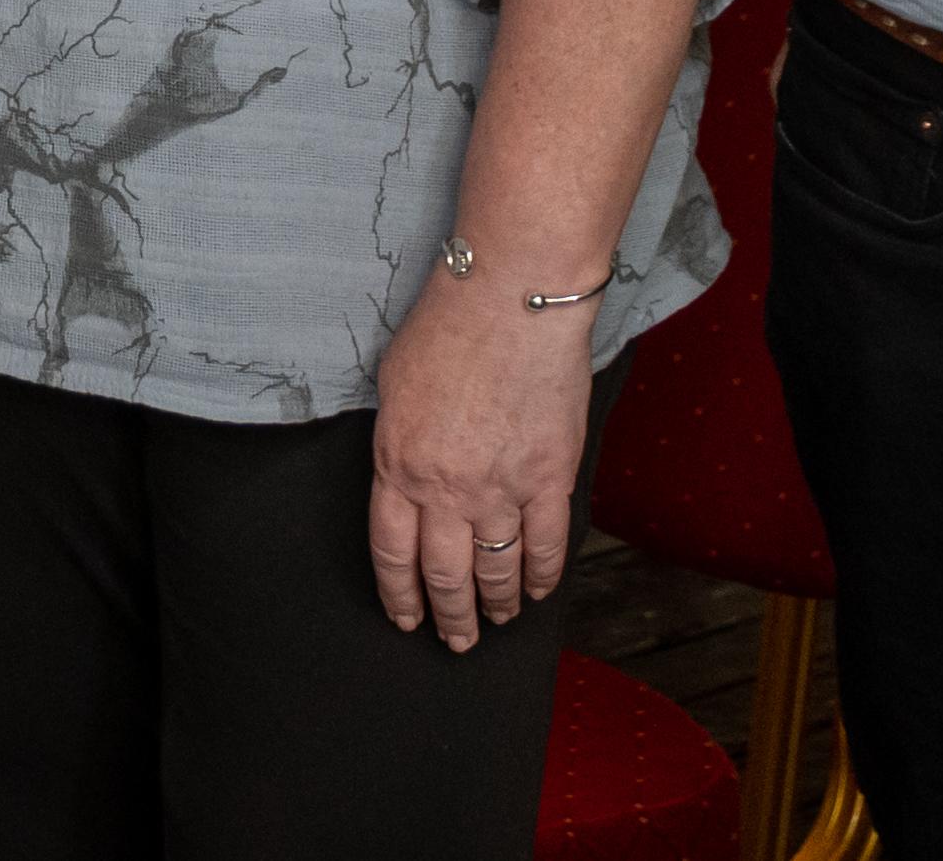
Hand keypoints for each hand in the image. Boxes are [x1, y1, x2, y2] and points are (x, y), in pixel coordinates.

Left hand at [365, 273, 597, 649]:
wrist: (511, 301)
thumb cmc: (446, 328)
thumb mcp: (393, 386)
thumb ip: (397, 441)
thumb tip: (404, 474)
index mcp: (398, 465)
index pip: (392, 553)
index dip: (400, 594)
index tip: (406, 618)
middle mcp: (447, 489)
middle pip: (444, 575)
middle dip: (448, 616)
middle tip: (455, 640)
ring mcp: (501, 488)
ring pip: (496, 571)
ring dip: (496, 605)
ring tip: (498, 621)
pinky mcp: (551, 478)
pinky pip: (546, 545)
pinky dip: (542, 576)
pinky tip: (538, 591)